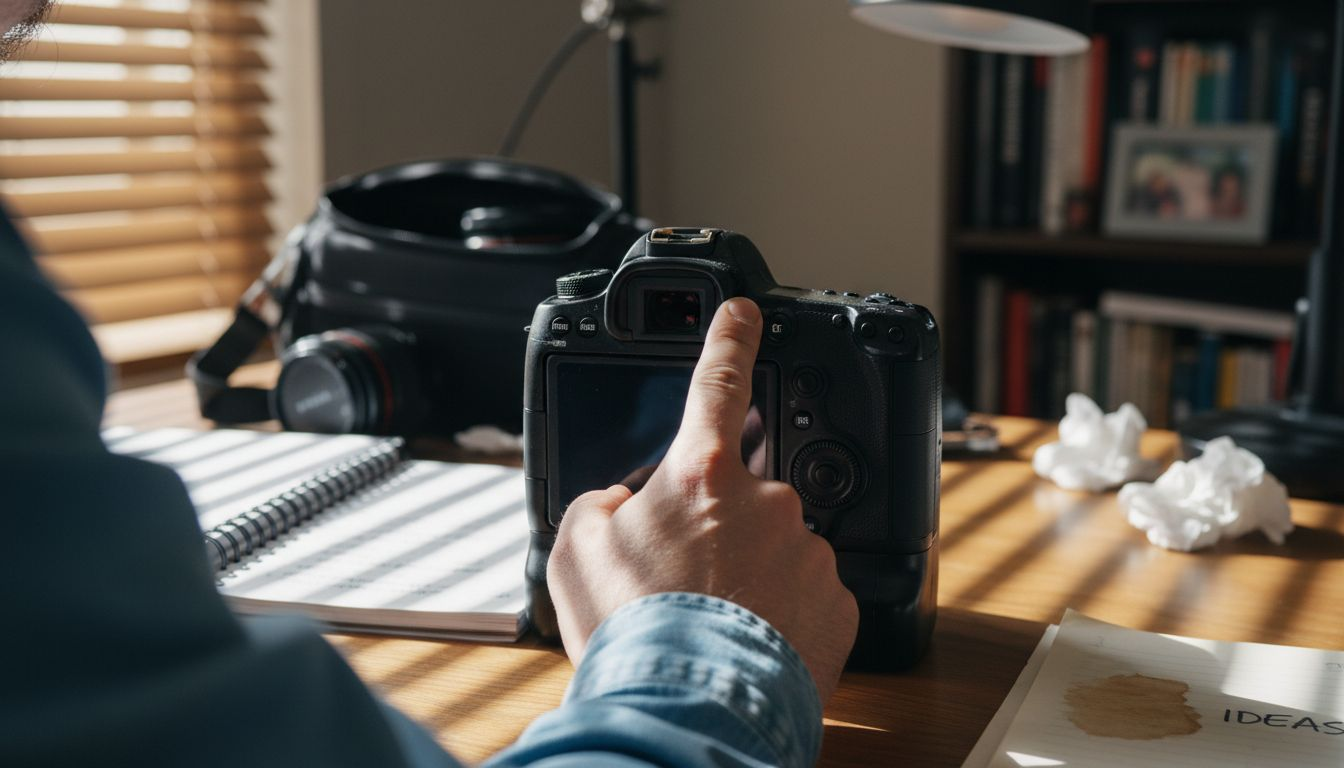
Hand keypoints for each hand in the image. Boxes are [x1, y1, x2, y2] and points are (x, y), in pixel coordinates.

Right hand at [547, 297, 859, 704]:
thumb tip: (621, 501)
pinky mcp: (836, 600)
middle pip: (740, 492)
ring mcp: (806, 549)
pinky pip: (805, 591)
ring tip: (711, 620)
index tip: (745, 310)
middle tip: (683, 580)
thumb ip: (598, 503)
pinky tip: (747, 639)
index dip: (730, 337)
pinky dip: (779, 611)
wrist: (687, 707)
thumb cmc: (630, 630)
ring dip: (747, 573)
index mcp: (702, 474)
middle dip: (716, 526)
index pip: (717, 382)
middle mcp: (765, 499)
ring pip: (774, 545)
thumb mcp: (575, 550)